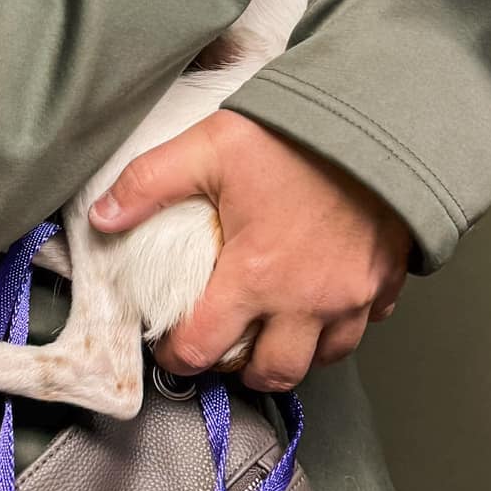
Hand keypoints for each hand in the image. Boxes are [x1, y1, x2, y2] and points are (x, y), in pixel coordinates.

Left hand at [89, 111, 409, 393]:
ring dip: (296, 353)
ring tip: (274, 333)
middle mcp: (308, 300)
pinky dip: (343, 323)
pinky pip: (367, 323)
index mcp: (257, 277)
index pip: (205, 348)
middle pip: (273, 373)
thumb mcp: (208, 148)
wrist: (381, 118)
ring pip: (325, 357)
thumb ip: (148, 184)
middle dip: (242, 371)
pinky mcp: (388, 279)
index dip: (178, 357)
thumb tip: (102, 216)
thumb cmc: (298, 135)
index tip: (172, 348)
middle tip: (226, 351)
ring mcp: (355, 295)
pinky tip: (325, 301)